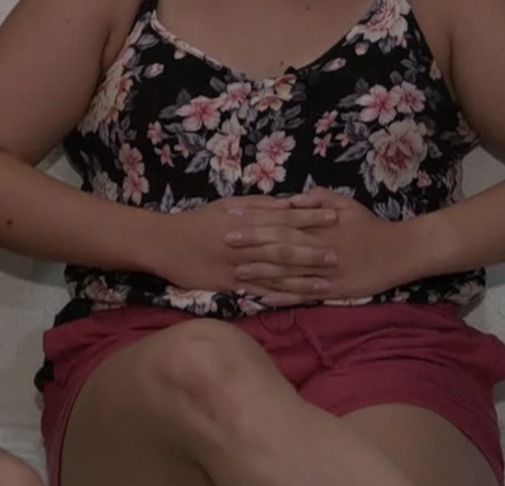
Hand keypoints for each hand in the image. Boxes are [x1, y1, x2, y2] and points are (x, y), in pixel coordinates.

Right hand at [150, 195, 337, 299]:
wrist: (166, 243)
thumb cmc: (200, 220)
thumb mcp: (231, 204)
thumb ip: (261, 205)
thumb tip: (289, 203)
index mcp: (248, 221)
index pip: (285, 218)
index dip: (310, 218)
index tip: (334, 216)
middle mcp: (246, 244)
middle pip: (284, 248)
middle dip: (312, 252)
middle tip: (338, 254)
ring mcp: (238, 267)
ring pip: (274, 274)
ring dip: (302, 280)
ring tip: (326, 284)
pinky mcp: (229, 285)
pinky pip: (257, 292)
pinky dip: (277, 296)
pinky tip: (295, 301)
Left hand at [226, 187, 413, 304]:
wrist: (399, 252)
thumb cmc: (371, 226)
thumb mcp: (348, 204)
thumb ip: (319, 199)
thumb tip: (292, 198)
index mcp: (321, 226)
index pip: (281, 221)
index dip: (256, 219)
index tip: (233, 216)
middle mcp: (320, 249)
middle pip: (280, 245)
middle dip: (252, 244)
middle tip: (224, 241)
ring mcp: (326, 272)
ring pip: (289, 273)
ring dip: (261, 274)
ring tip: (236, 273)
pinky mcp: (333, 291)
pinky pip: (304, 296)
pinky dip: (283, 298)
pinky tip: (263, 300)